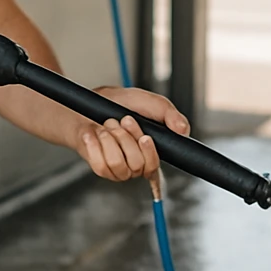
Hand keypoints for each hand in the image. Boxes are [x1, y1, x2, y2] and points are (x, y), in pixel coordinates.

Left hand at [73, 87, 189, 182]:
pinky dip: (96, 145)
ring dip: (111, 139)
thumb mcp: (146, 101)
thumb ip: (168, 113)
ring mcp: (117, 168)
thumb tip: (183, 130)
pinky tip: (94, 134)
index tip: (145, 137)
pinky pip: (101, 165)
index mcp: (150, 150)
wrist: (86, 105)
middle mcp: (135, 164)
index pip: (156, 167)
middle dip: (127, 137)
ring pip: (119, 165)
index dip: (150, 154)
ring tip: (108, 126)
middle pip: (137, 164)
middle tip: (122, 120)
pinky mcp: (100, 168)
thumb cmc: (117, 104)